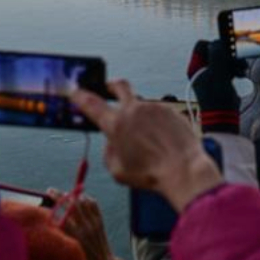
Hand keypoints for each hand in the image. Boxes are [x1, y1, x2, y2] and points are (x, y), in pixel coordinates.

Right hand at [53, 192, 122, 259]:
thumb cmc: (80, 256)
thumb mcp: (67, 245)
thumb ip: (60, 231)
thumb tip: (50, 216)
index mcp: (73, 235)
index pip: (61, 212)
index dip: (54, 201)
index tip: (47, 193)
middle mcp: (84, 227)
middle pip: (71, 204)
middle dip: (60, 195)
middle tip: (51, 190)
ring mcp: (93, 223)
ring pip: (83, 202)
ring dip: (74, 196)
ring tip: (67, 195)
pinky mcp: (100, 221)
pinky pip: (93, 204)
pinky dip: (86, 199)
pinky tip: (81, 199)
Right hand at [71, 80, 221, 212]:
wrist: (184, 169)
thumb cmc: (150, 174)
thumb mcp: (118, 170)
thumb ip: (109, 152)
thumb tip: (112, 141)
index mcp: (116, 124)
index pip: (91, 103)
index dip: (80, 95)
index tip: (75, 91)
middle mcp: (134, 110)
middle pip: (119, 85)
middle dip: (111, 85)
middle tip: (108, 88)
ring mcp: (154, 107)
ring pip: (142, 107)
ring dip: (140, 117)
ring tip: (148, 140)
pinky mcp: (171, 110)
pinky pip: (159, 114)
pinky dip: (158, 124)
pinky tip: (163, 140)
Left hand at [186, 39, 243, 132]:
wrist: (223, 115)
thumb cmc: (217, 96)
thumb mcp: (217, 72)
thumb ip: (216, 55)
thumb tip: (217, 42)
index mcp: (195, 66)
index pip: (201, 45)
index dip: (213, 45)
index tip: (223, 51)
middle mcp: (201, 69)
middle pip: (215, 51)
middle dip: (227, 54)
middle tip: (236, 59)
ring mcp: (211, 74)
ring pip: (223, 58)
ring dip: (234, 62)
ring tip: (242, 68)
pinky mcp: (221, 79)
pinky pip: (229, 66)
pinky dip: (236, 68)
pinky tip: (242, 73)